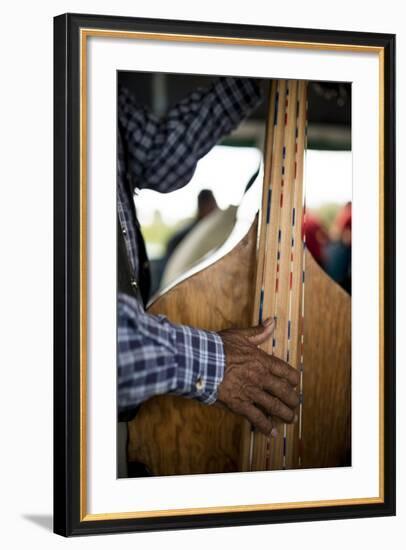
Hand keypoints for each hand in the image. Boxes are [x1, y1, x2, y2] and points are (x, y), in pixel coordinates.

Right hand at [216, 319, 299, 436]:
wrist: (200, 362)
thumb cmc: (218, 347)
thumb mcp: (240, 335)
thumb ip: (258, 332)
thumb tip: (272, 321)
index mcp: (262, 360)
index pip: (286, 371)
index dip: (294, 379)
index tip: (295, 384)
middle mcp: (260, 378)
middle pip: (284, 391)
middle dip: (293, 400)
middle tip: (295, 405)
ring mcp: (251, 392)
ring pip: (274, 406)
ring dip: (285, 414)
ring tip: (290, 419)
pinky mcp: (239, 404)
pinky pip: (256, 418)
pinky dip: (265, 426)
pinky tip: (271, 432)